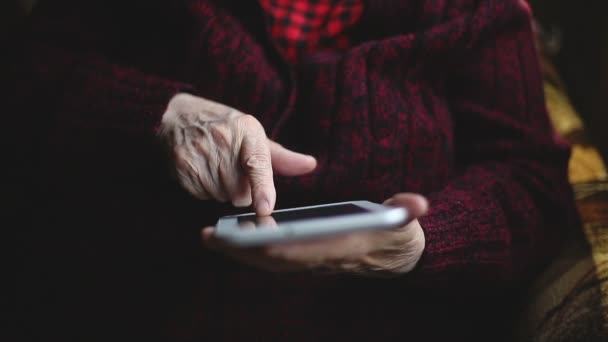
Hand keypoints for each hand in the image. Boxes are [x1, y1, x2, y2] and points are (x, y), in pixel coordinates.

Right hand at [158, 93, 316, 214]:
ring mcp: (199, 154)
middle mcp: (223, 141)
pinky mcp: (182, 167)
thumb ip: (281, 157)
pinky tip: (201, 169)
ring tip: (215, 165)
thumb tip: (309, 165)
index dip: (261, 187)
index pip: (257, 163)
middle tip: (231, 166)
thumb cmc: (225, 127)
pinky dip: (204, 188)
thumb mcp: (253, 134)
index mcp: (247, 131)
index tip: (265, 208)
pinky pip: (202, 195)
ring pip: (221, 196)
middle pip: (241, 193)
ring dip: (222, 189)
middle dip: (240, 188)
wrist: (177, 115)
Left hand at [203, 193, 427, 276]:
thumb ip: (407, 213)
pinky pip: (271, 257)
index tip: (251, 237)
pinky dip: (248, 250)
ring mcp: (311, 261)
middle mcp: (321, 259)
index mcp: (341, 248)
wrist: (396, 257)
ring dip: (239, 252)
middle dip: (243, 250)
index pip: (306, 251)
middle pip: (275, 259)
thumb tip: (416, 205)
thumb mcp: (407, 222)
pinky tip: (229, 239)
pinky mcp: (306, 257)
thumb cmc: (399, 236)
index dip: (277, 245)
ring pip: (269, 260)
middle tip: (211, 237)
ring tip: (209, 237)